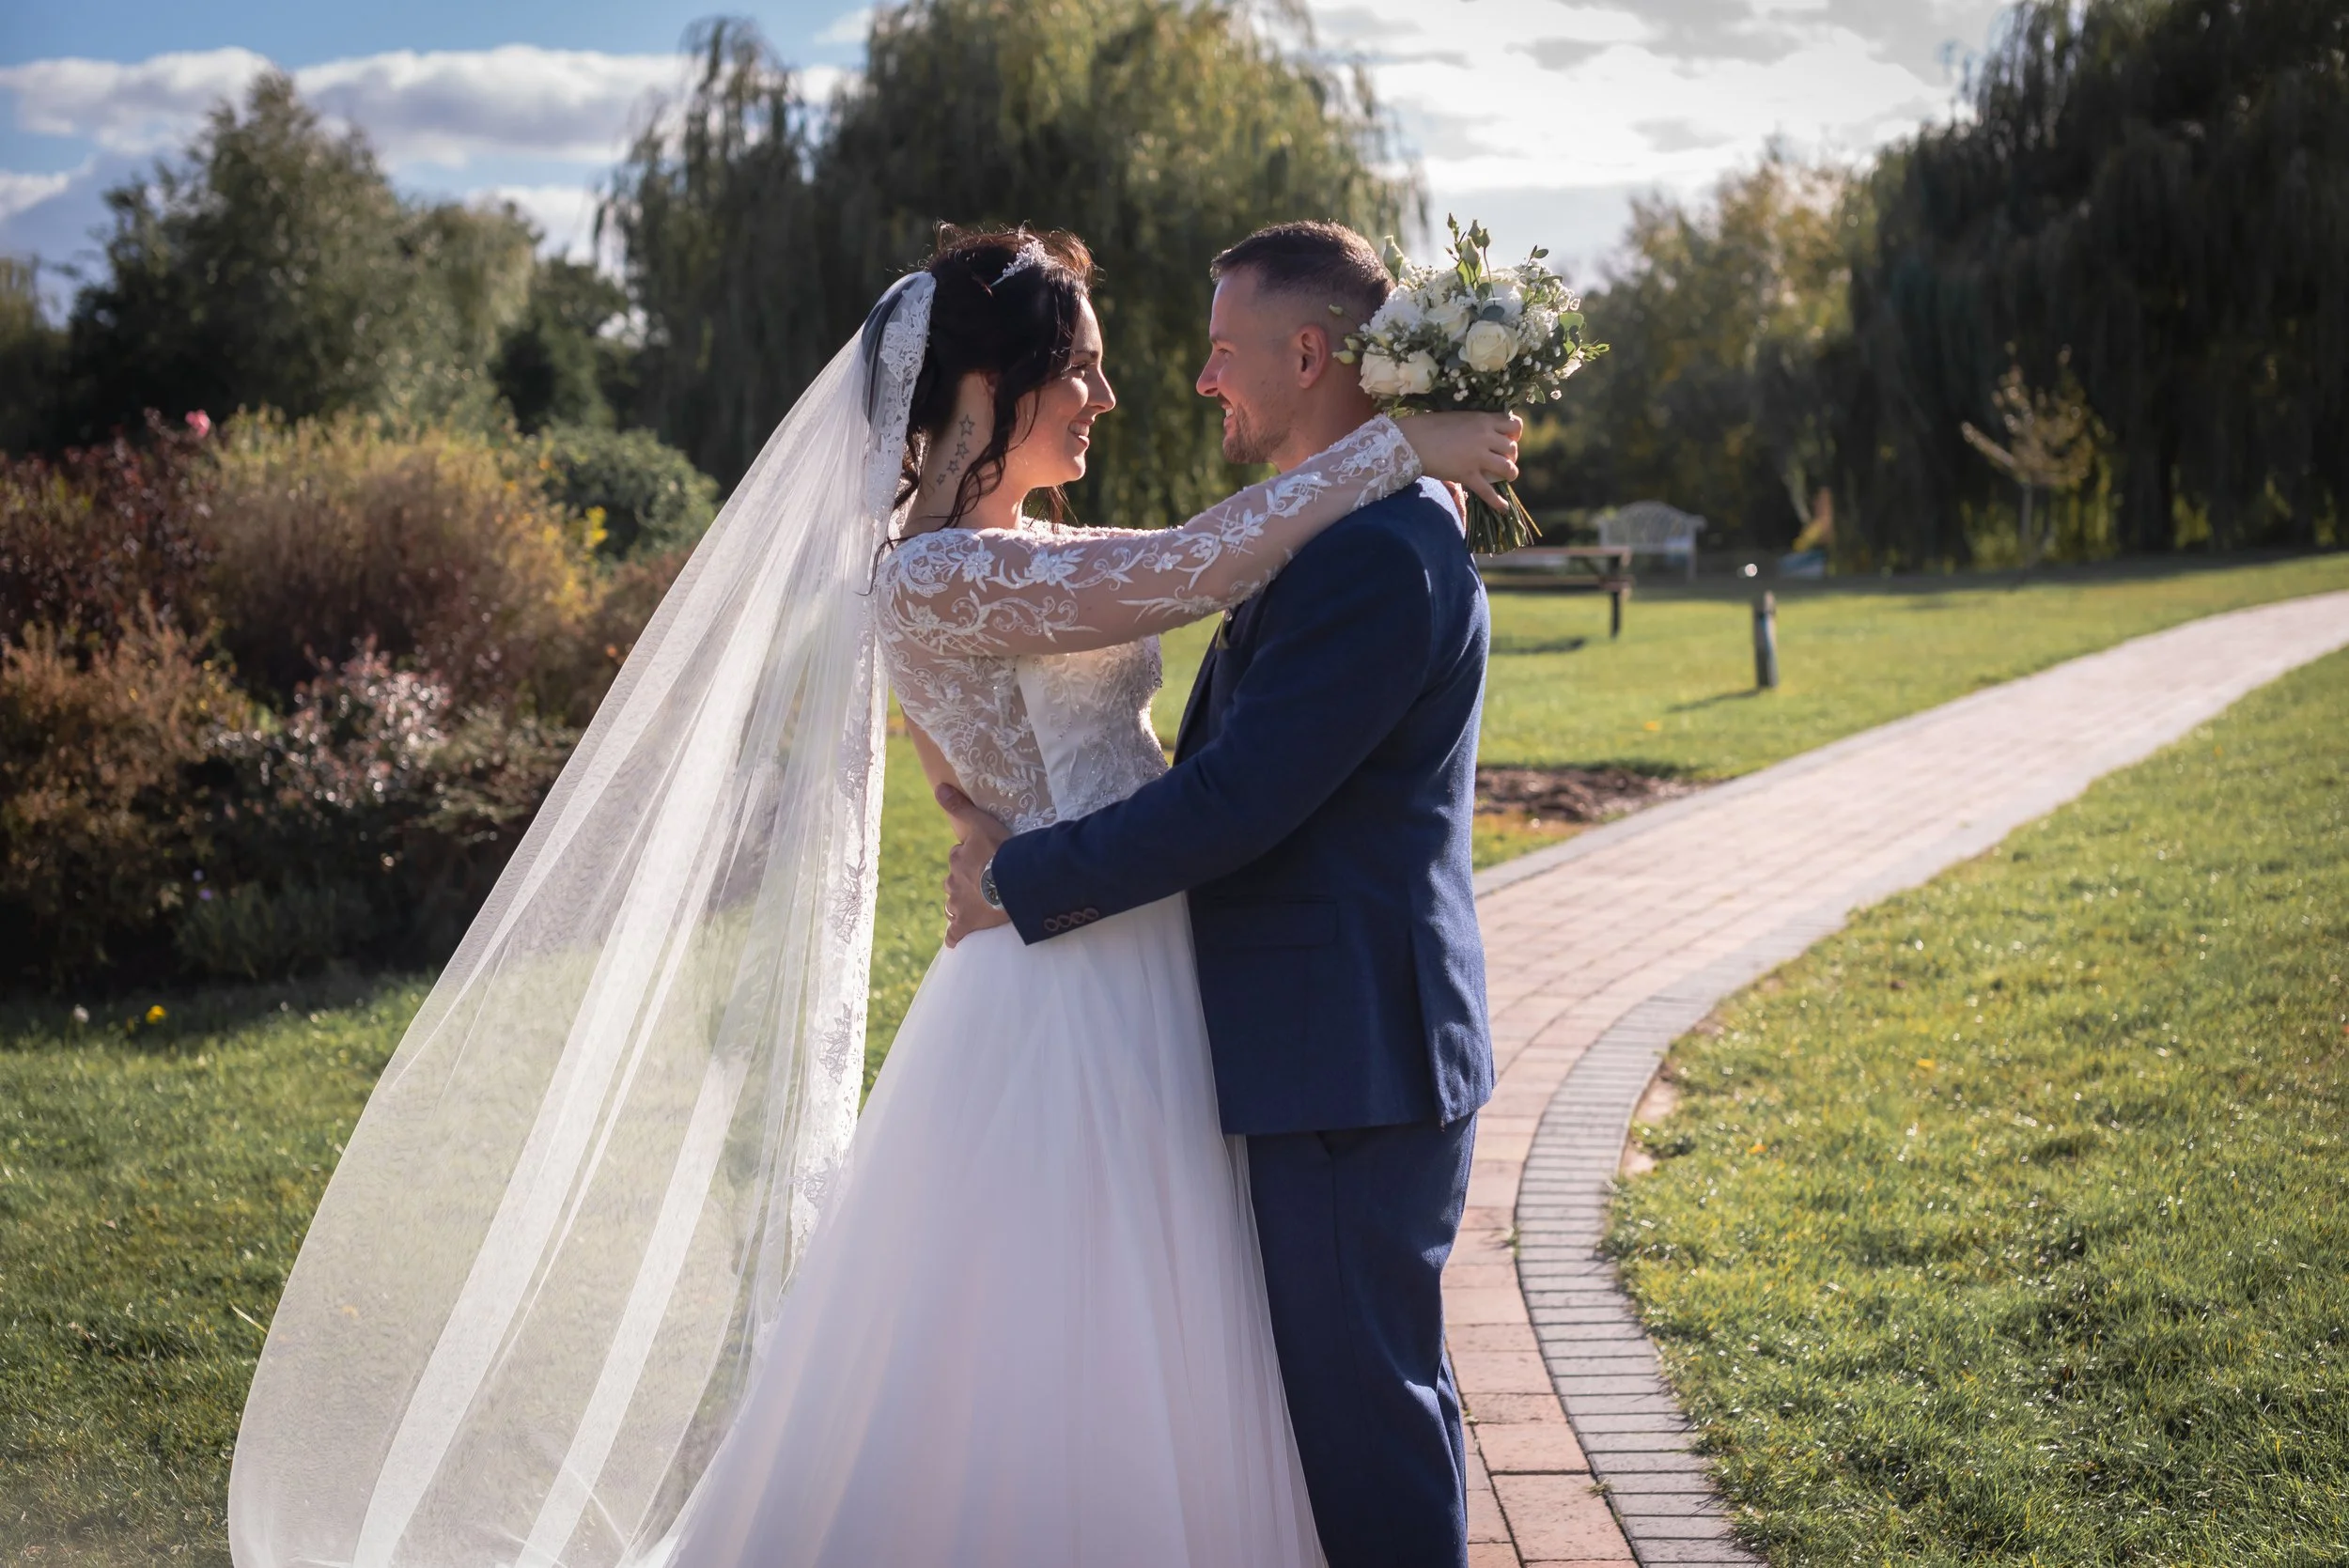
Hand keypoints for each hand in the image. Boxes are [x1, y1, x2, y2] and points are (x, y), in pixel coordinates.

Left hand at [936, 783, 1012, 946]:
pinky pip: (955, 934)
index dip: (973, 858)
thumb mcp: (981, 823)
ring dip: (962, 904)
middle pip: (955, 881)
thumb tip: (938, 787)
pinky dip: (955, 937)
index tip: (989, 859)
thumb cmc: (1001, 852)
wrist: (1014, 883)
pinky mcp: (967, 925)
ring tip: (980, 905)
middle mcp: (953, 883)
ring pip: (954, 905)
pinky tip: (957, 939)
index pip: (960, 857)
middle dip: (967, 882)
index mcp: (957, 860)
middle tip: (988, 882)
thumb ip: (960, 807)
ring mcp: (959, 906)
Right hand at [1397, 411, 1520, 514]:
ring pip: (1508, 468)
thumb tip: (1480, 433)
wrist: (1412, 439)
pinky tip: (1504, 508)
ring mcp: (1478, 457)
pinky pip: (1488, 491)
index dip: (1515, 435)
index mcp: (1483, 420)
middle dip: (1511, 456)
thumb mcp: (1457, 417)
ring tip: (1507, 478)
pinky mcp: (1468, 475)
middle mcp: (1485, 437)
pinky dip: (1498, 502)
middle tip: (1503, 460)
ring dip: (1510, 474)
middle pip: (1512, 448)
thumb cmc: (1428, 426)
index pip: (1514, 425)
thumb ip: (1473, 424)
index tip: (1509, 440)